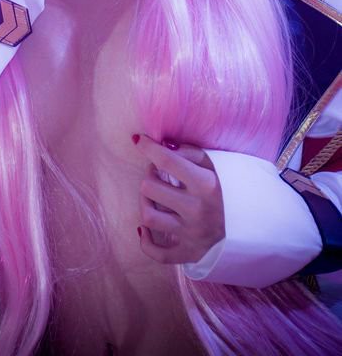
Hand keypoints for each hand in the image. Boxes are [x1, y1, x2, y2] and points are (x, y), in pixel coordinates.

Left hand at [134, 134, 224, 264]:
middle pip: (150, 188)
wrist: (255, 226)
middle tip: (157, 173)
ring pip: (148, 217)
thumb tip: (163, 146)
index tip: (139, 140)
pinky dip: (146, 241)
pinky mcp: (189, 253)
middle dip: (149, 176)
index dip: (148, 147)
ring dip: (144, 202)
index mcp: (206, 185)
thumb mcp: (217, 166)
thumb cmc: (231, 190)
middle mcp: (197, 210)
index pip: (167, 161)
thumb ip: (190, 153)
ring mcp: (192, 234)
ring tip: (152, 196)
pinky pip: (157, 253)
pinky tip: (144, 229)